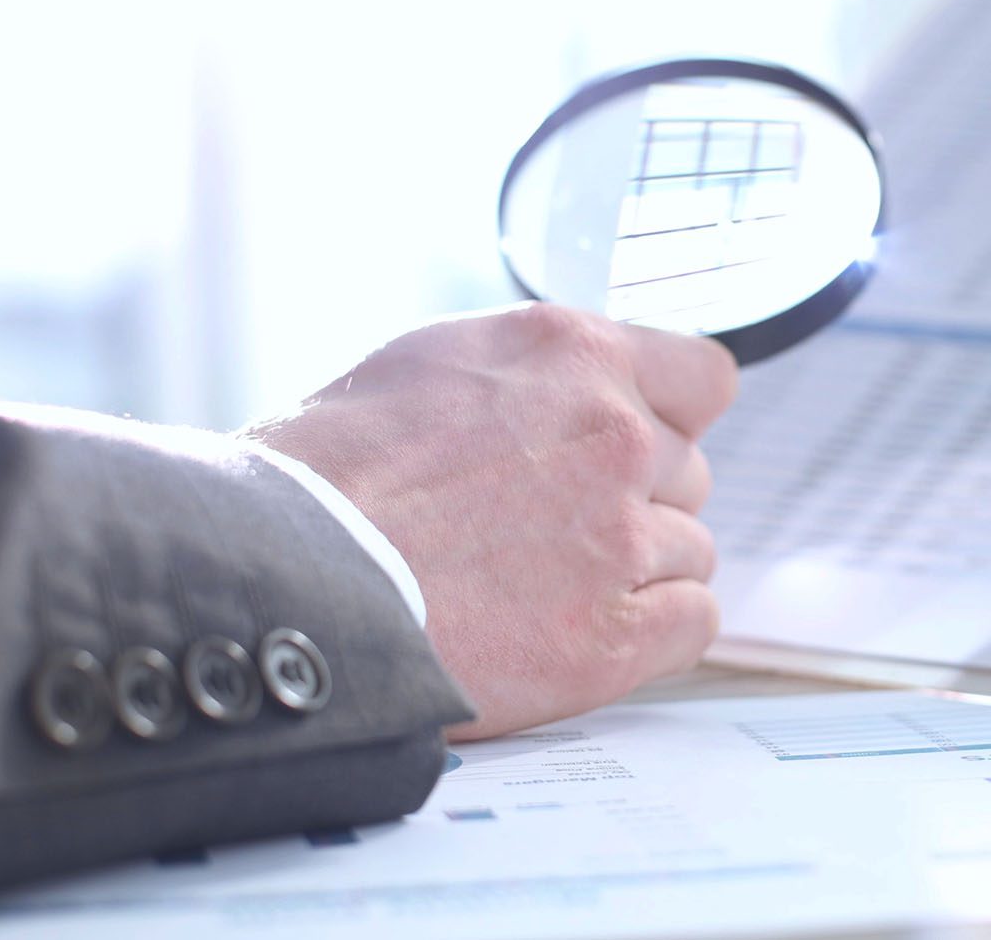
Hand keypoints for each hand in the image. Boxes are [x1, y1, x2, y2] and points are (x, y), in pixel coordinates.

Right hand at [243, 303, 737, 739]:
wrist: (285, 577)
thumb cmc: (333, 470)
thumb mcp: (438, 362)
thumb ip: (543, 374)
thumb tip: (592, 389)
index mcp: (576, 355)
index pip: (705, 381)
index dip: (673, 420)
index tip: (639, 448)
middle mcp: (617, 436)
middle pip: (691, 474)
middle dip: (639, 499)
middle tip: (553, 529)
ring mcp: (623, 537)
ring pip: (690, 550)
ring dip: (638, 569)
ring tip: (544, 586)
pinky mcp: (614, 635)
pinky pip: (693, 621)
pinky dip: (653, 629)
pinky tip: (586, 631)